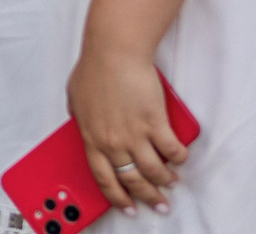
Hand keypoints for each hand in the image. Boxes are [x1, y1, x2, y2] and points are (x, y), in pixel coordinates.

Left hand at [66, 36, 188, 213]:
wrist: (114, 50)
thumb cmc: (95, 66)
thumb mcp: (75, 95)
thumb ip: (78, 114)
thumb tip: (78, 121)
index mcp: (92, 138)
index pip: (104, 178)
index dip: (117, 197)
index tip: (127, 206)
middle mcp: (113, 142)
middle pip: (132, 179)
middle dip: (148, 197)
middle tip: (159, 204)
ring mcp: (134, 134)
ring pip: (153, 171)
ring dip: (165, 180)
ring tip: (172, 182)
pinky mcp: (155, 122)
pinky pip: (171, 150)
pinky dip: (178, 157)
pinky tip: (180, 158)